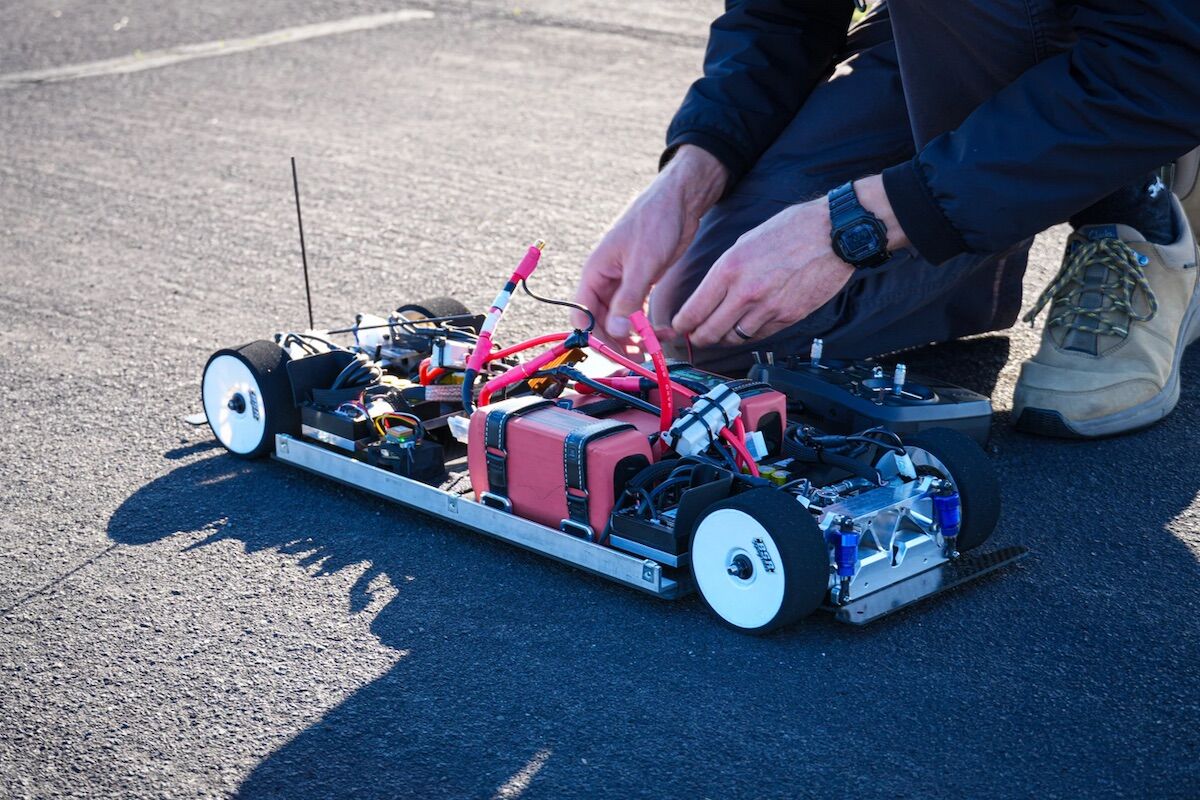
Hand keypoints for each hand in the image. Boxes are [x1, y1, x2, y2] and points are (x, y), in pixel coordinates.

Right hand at [574, 145, 727, 341]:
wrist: (679, 200)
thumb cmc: (656, 221)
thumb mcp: (643, 263)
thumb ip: (628, 299)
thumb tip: (617, 332)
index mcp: (595, 272)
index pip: (581, 314)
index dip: (594, 336)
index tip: (616, 351)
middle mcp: (604, 280)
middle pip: (601, 322)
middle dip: (617, 342)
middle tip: (639, 358)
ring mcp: (622, 282)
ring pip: (619, 320)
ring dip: (634, 337)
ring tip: (654, 348)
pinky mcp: (639, 282)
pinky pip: (635, 312)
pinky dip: (646, 325)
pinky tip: (663, 332)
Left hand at [671, 175, 907, 346]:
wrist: (834, 233)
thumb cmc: (790, 229)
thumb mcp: (745, 242)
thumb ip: (725, 271)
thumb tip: (709, 294)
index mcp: (729, 269)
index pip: (694, 311)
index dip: (682, 325)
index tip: (678, 328)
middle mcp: (745, 293)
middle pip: (710, 332)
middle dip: (698, 338)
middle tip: (695, 337)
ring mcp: (768, 309)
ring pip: (734, 338)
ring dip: (725, 338)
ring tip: (721, 332)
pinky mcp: (788, 317)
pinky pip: (760, 335)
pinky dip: (750, 334)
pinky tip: (748, 326)